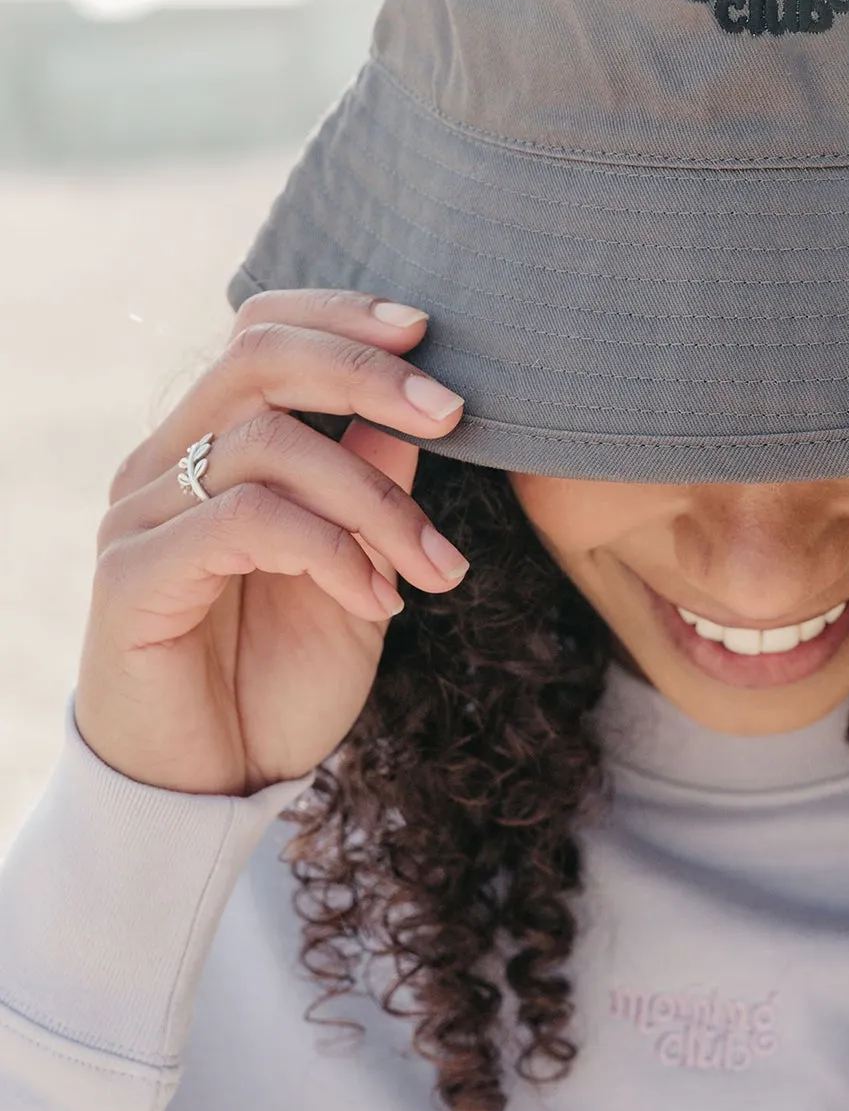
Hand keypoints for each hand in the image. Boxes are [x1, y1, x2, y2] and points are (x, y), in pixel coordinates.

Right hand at [75, 289, 470, 796]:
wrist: (212, 792)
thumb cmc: (278, 683)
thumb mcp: (356, 576)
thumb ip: (372, 490)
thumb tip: (413, 410)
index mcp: (209, 447)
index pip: (259, 333)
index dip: (341, 318)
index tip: (427, 332)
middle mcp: (164, 465)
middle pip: (257, 358)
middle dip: (367, 373)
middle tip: (452, 415)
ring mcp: (141, 516)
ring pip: (268, 445)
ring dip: (374, 501)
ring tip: (432, 567)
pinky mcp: (134, 577)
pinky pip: (244, 523)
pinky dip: (331, 550)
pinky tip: (374, 601)